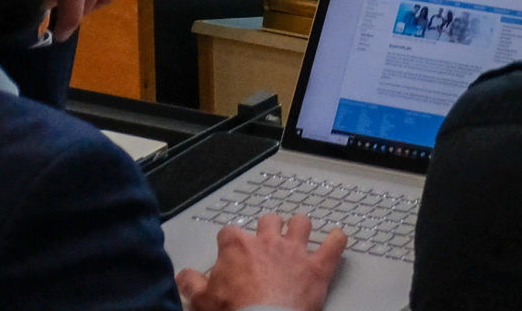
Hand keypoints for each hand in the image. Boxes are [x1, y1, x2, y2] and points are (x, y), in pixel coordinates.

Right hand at [177, 214, 346, 310]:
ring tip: (298, 235)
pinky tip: (337, 238)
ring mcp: (296, 251)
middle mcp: (268, 242)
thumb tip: (184, 275)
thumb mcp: (202, 301)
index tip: (230, 248)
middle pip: (269, 220)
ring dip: (300, 228)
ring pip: (301, 223)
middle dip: (268, 228)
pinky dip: (337, 240)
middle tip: (266, 240)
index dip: (230, 240)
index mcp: (238, 248)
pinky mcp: (318, 266)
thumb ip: (192, 283)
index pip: (230, 231)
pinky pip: (335, 243)